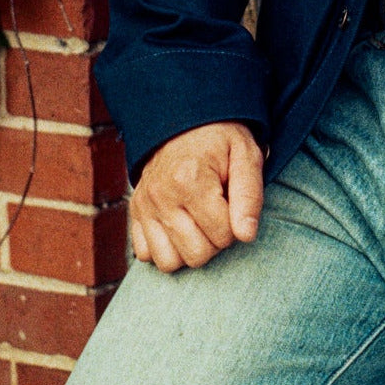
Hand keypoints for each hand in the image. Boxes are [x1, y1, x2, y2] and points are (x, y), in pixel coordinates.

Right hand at [129, 122, 263, 272]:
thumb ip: (250, 196)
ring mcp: (144, 206)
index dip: (237, 225)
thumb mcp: (246, 155)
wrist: (185, 121)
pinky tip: (179, 226)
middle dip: (215, 241)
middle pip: (196, 255)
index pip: (223, 234)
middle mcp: (161, 195)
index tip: (233, 203)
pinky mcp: (134, 212)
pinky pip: (145, 255)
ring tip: (200, 223)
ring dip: (189, 249)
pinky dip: (164, 248)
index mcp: (190, 179)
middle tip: (219, 214)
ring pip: (168, 262)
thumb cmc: (221, 140)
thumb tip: (246, 236)